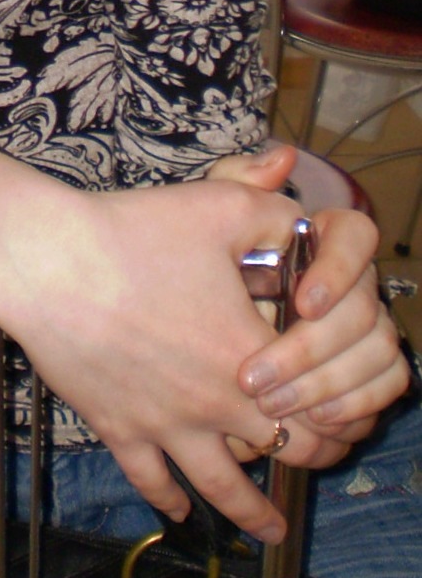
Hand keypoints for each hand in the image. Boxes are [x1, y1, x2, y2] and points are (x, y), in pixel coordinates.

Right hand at [0, 147, 357, 543]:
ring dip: (249, 512)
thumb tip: (302, 220)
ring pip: (219, 486)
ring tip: (269, 531)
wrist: (47, 262)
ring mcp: (162, 423)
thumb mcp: (220, 207)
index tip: (352, 417)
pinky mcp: (117, 427)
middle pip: (281, 450)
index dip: (342, 416)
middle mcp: (212, 401)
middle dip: (312, 459)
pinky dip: (168, 500)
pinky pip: (149, 479)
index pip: (317, 404)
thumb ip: (274, 213)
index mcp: (248, 354)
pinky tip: (177, 512)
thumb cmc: (132, 232)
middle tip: (325, 462)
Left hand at [210, 145, 409, 445]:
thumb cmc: (197, 274)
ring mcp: (364, 329)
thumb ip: (238, 185)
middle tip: (257, 378)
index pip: (357, 236)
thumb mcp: (203, 223)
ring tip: (277, 407)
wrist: (190, 340)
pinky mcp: (367, 372)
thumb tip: (281, 157)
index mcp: (322, 242)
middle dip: (312, 350)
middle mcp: (353, 284)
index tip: (302, 302)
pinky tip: (316, 420)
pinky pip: (387, 385)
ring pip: (380, 352)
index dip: (339, 270)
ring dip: (331, 384)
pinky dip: (357, 405)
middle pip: (366, 311)